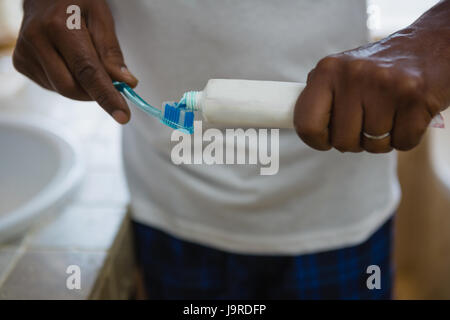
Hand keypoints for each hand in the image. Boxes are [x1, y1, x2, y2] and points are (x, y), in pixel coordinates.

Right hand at [13, 0, 137, 123]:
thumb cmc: (76, 2)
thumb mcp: (101, 18)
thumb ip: (111, 52)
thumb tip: (126, 83)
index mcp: (60, 26)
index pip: (87, 71)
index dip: (106, 96)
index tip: (122, 116)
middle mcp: (37, 40)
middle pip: (72, 88)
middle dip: (94, 92)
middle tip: (110, 83)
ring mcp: (25, 53)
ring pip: (62, 90)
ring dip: (82, 86)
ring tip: (83, 58)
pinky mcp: (21, 63)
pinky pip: (52, 86)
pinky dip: (68, 81)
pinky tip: (67, 61)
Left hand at [294, 24, 449, 152]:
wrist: (431, 45)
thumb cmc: (380, 68)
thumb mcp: (342, 72)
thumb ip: (322, 97)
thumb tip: (301, 128)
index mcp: (328, 70)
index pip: (306, 124)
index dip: (316, 140)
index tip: (326, 139)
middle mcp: (353, 75)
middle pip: (342, 141)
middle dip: (356, 140)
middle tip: (368, 120)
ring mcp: (386, 86)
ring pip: (373, 145)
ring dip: (382, 138)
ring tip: (390, 113)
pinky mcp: (416, 99)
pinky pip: (402, 143)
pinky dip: (406, 137)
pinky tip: (408, 114)